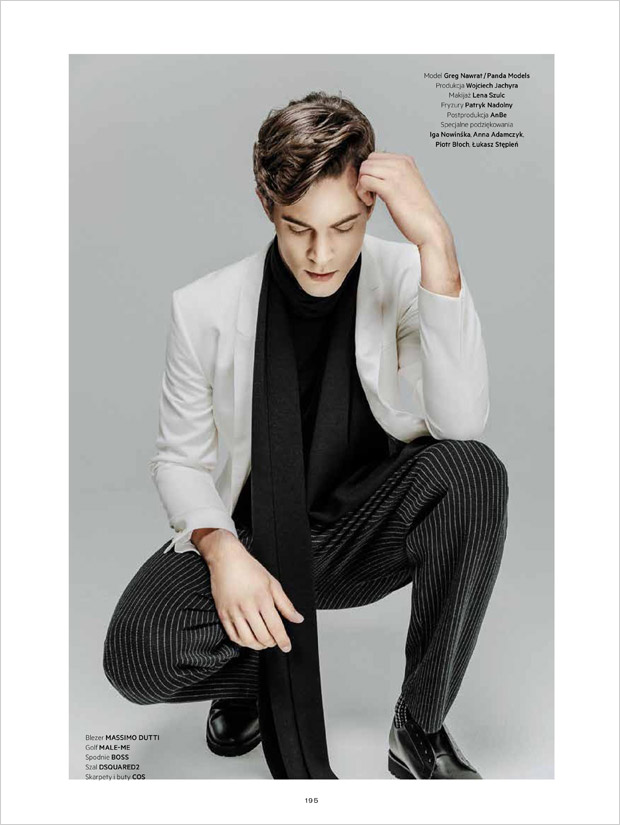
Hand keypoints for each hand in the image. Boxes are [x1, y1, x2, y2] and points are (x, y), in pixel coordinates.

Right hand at [197, 529, 303, 652]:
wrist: (226, 559)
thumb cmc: (250, 569)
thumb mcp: (273, 583)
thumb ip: (286, 604)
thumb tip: (298, 619)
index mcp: (263, 598)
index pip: (275, 627)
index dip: (283, 640)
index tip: (286, 647)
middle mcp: (247, 606)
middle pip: (262, 636)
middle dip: (272, 643)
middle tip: (276, 641)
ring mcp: (233, 611)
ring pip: (247, 640)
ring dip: (258, 646)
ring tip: (263, 642)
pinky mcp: (223, 613)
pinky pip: (233, 636)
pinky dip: (243, 642)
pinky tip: (249, 639)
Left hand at [356, 151, 450, 247]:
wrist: (429, 226)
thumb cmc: (417, 211)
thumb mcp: (406, 185)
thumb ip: (393, 176)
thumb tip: (373, 175)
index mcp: (406, 160)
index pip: (375, 157)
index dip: (369, 173)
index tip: (373, 188)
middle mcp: (401, 163)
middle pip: (367, 162)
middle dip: (363, 178)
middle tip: (369, 195)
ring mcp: (396, 174)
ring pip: (364, 170)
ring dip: (361, 186)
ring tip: (369, 199)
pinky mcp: (390, 188)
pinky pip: (365, 181)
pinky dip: (362, 193)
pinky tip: (369, 203)